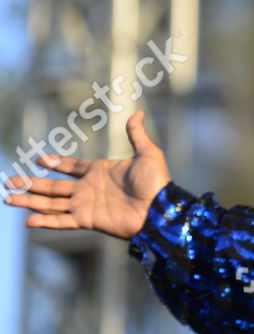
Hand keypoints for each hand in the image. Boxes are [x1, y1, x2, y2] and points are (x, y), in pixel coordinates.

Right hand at [3, 110, 171, 239]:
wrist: (160, 209)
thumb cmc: (157, 183)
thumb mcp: (148, 154)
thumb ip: (137, 135)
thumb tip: (138, 112)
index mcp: (99, 172)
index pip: (71, 167)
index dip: (56, 163)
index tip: (39, 159)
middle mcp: (88, 189)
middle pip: (53, 187)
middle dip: (31, 184)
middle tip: (10, 181)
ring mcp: (86, 205)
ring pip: (51, 203)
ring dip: (30, 201)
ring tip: (8, 197)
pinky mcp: (87, 220)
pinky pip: (61, 221)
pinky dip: (45, 221)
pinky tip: (28, 220)